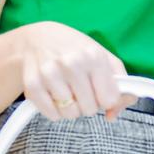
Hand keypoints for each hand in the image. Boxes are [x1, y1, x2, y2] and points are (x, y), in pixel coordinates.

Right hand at [15, 22, 133, 121]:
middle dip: (88, 104)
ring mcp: (50, 74)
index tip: (100, 91)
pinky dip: (55, 110)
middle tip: (81, 89)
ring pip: (71, 114)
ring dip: (71, 108)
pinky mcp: (32, 85)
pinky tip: (54, 94)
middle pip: (90, 109)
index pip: (109, 99)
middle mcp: (72, 64)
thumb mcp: (104, 58)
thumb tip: (113, 114)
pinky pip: (52, 115)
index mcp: (94, 56)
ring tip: (67, 91)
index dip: (106, 99)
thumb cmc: (75, 50)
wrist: (36, 39)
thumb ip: (120, 85)